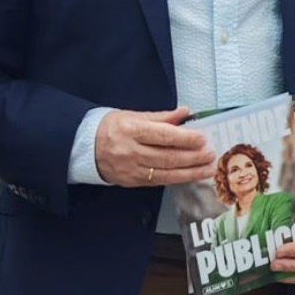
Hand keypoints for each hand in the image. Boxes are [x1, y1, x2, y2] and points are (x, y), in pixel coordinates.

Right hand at [95, 108, 214, 187]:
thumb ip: (161, 117)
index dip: (185, 138)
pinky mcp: (132, 182)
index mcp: (131, 130)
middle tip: (210, 155)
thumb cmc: (111, 127)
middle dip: (192, 158)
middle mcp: (131, 151)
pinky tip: (190, 176)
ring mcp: (131, 169)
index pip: (163, 136)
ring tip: (207, 169)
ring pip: (165, 173)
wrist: (85, 147)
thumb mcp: (133, 115)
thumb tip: (185, 112)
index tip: (202, 139)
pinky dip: (176, 178)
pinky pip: (158, 182)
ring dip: (190, 172)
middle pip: (167, 157)